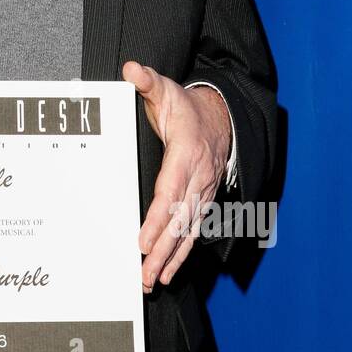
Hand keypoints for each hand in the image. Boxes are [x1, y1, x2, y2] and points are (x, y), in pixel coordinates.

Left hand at [122, 60, 231, 291]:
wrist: (221, 118)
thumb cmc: (186, 108)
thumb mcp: (166, 89)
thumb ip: (147, 81)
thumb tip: (131, 69)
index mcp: (186, 153)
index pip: (171, 190)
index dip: (159, 217)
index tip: (143, 239)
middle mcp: (197, 178)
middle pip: (179, 219)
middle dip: (162, 249)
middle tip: (144, 274)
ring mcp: (202, 192)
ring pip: (187, 231)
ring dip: (170, 258)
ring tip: (152, 281)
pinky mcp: (202, 201)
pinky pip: (193, 232)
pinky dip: (181, 254)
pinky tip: (168, 273)